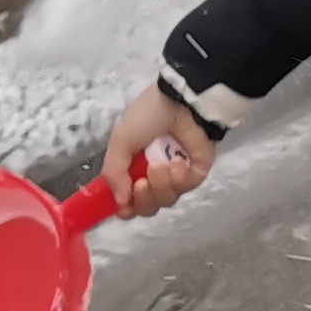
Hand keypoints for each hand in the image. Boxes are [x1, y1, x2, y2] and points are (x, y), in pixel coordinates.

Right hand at [101, 81, 219, 217]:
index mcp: (133, 167)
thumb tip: (120, 203)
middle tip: (142, 182)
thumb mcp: (120, 140)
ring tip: (161, 165)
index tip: (124, 206)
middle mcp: (153, 176)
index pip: (128, 201)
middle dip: (143, 199)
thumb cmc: (148, 116)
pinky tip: (179, 162)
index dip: (126, 208)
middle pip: (147, 207)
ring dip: (160, 185)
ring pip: (166, 201)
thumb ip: (113, 173)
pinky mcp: (196, 172)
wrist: (181, 102)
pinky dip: (179, 178)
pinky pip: (186, 188)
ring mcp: (176, 176)